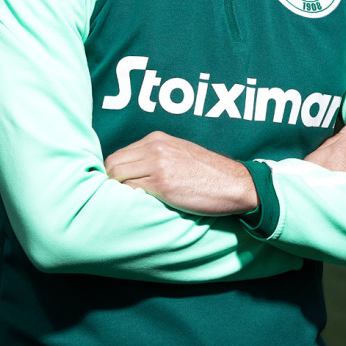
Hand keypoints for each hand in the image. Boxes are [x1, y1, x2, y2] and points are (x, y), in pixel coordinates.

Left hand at [104, 132, 257, 215]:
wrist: (234, 183)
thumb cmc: (209, 174)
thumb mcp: (180, 153)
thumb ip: (156, 156)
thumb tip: (132, 172)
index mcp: (157, 139)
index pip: (118, 154)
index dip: (115, 173)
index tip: (118, 187)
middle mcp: (155, 147)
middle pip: (112, 164)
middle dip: (111, 182)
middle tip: (118, 198)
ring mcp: (158, 164)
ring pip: (117, 177)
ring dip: (119, 192)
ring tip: (128, 203)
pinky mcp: (162, 184)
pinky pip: (131, 191)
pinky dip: (131, 200)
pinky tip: (141, 206)